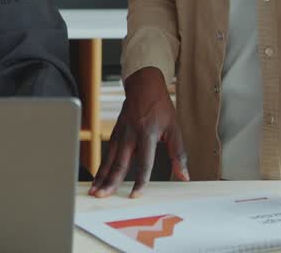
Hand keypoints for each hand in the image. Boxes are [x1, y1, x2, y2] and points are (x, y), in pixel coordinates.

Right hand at [88, 67, 188, 197]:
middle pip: (119, 163)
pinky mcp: (115, 133)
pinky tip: (98, 177)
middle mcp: (131, 135)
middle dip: (110, 181)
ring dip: (101, 176)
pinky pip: (108, 153)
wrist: (144, 85)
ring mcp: (121, 133)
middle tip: (103, 195)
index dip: (140, 181)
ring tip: (95, 190)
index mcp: (148, 134)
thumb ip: (179, 153)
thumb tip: (184, 175)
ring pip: (109, 159)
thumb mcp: (174, 128)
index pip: (144, 163)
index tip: (134, 195)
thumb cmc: (160, 107)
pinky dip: (102, 166)